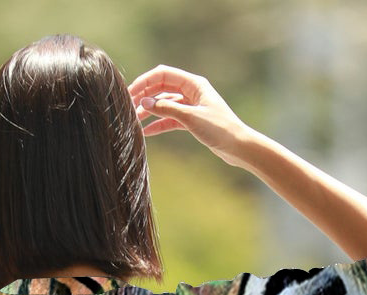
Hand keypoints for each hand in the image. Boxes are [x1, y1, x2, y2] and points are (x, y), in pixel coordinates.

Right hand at [129, 65, 253, 165]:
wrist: (238, 146)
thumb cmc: (219, 129)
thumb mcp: (190, 118)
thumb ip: (167, 109)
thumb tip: (145, 103)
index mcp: (194, 84)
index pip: (163, 75)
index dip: (145, 81)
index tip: (131, 92)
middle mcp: (192, 91)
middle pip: (162, 88)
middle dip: (145, 96)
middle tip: (128, 106)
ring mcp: (191, 106)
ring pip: (165, 104)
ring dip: (150, 111)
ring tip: (134, 120)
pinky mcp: (191, 120)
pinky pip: (170, 118)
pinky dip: (159, 123)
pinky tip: (146, 131)